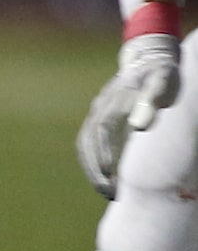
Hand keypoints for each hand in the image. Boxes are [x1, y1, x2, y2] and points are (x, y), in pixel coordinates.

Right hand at [78, 33, 180, 197]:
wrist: (150, 57)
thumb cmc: (163, 74)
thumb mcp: (163, 83)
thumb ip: (152, 101)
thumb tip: (139, 127)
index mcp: (114, 103)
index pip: (101, 135)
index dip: (103, 158)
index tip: (110, 179)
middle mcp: (100, 108)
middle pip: (89, 143)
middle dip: (95, 169)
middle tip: (108, 193)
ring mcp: (97, 111)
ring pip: (85, 143)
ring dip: (92, 167)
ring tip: (105, 189)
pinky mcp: (99, 115)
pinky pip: (88, 140)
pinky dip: (92, 158)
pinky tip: (104, 173)